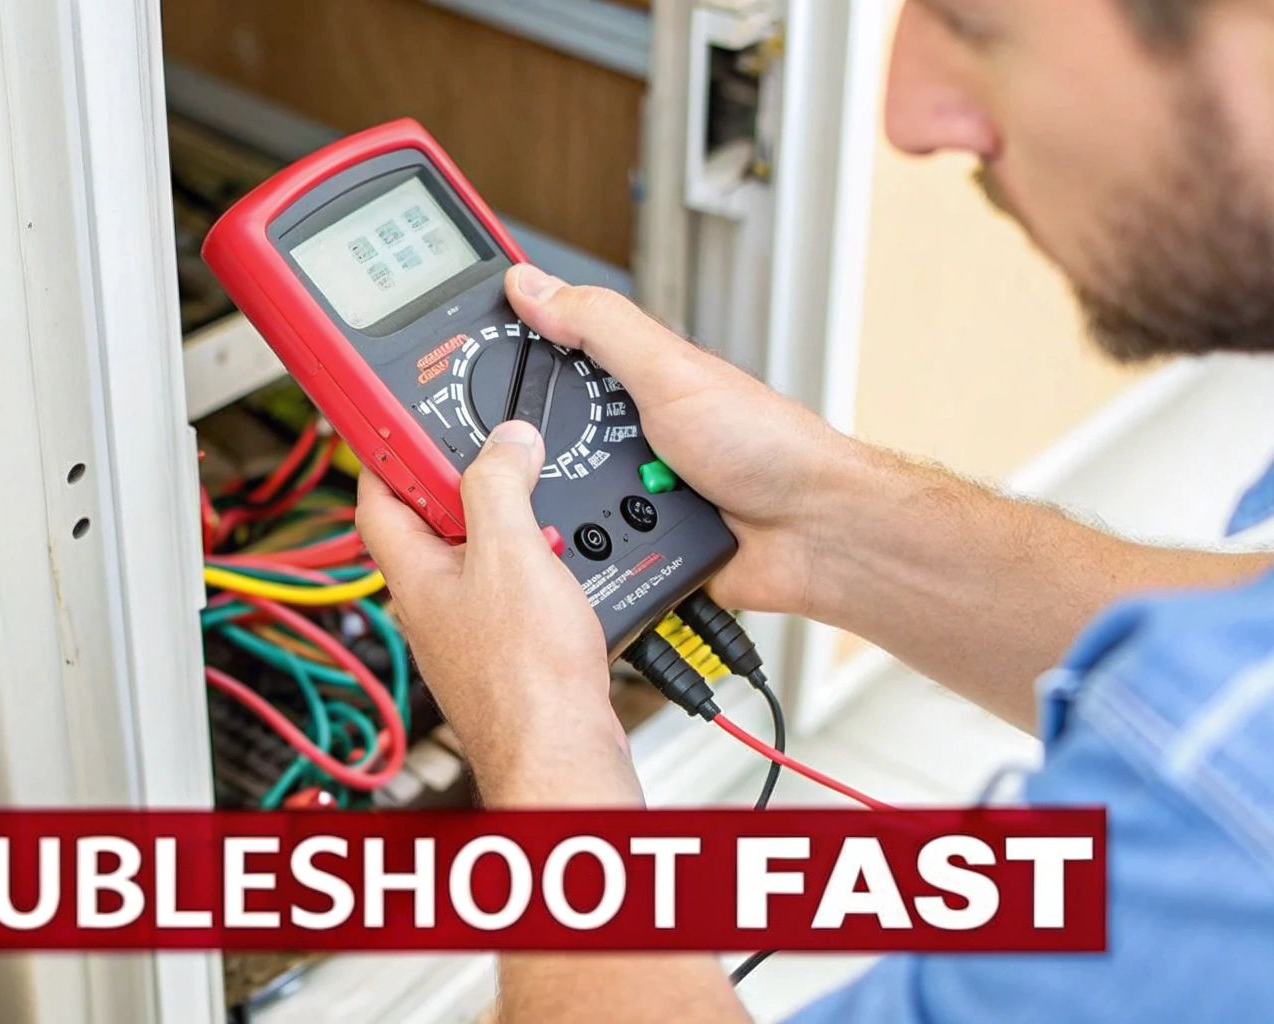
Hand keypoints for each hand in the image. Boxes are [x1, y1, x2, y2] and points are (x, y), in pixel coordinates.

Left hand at [356, 420, 643, 807]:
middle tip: (495, 451)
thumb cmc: (525, 679)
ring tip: (537, 504)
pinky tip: (563, 563)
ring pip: (476, 554)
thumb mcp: (510, 554)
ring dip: (507, 521)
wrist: (562, 752)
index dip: (385, 446)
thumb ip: (500, 487)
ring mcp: (469, 629)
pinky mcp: (508, 650)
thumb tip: (504, 443)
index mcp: (415, 573)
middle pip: (431, 520)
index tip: (400, 413)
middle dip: (463, 479)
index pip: (375, 495)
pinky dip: (535, 562)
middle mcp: (434, 603)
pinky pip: (511, 587)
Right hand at [505, 264, 852, 616]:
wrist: (816, 535)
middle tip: (531, 460)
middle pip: (544, 445)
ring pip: (561, 507)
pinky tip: (607, 553)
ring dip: (571, 515)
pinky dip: (595, 560)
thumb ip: (600, 325)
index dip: (509, 369)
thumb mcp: (669, 371)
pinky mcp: (642, 552)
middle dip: (539, 459)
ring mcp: (636, 498)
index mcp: (634, 383)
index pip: (553, 363)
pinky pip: (592, 559)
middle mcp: (631, 437)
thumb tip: (532, 283)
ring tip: (597, 507)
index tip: (457, 376)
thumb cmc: (768, 445)